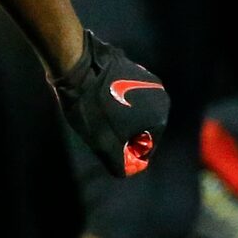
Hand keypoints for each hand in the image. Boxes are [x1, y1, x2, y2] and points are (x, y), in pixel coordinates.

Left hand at [50, 29, 168, 176]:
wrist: (77, 64)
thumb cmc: (91, 107)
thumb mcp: (103, 144)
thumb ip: (118, 163)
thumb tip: (125, 172)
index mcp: (159, 116)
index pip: (146, 147)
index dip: (125, 152)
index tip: (105, 144)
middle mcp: (160, 96)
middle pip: (141, 127)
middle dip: (122, 133)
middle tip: (99, 129)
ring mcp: (147, 78)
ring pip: (133, 110)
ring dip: (118, 116)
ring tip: (96, 113)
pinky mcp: (133, 67)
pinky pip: (126, 93)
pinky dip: (114, 100)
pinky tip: (96, 98)